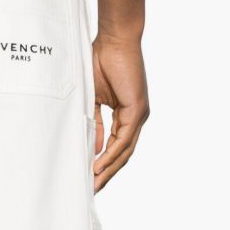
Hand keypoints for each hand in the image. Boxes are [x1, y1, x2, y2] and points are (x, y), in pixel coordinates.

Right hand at [91, 37, 149, 191]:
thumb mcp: (93, 100)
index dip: (104, 164)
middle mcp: (136, 117)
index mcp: (126, 115)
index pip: (116, 147)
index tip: (90, 179)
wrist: (114, 39)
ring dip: (109, 169)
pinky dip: (112, 154)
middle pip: (122, 154)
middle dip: (107, 174)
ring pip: (125, 150)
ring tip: (95, 184)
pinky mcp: (138, 109)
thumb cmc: (101, 61)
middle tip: (92, 191)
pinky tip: (100, 166)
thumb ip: (93, 123)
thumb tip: (91, 149)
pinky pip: (124, 139)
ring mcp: (139, 114)